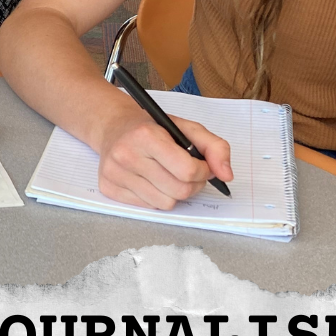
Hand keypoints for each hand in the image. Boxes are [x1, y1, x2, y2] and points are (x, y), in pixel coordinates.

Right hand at [97, 107, 232, 210]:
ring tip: (168, 176)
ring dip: (174, 193)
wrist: (114, 127)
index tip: (201, 165)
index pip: (187, 170)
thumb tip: (226, 175)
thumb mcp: (185, 127)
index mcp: (145, 135)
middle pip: (179, 191)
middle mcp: (126, 154)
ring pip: (165, 204)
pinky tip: (150, 180)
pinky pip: (148, 207)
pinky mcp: (108, 188)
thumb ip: (214, 147)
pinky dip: (156, 197)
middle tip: (187, 173)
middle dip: (192, 185)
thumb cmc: (152, 128)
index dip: (202, 171)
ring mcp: (115, 173)